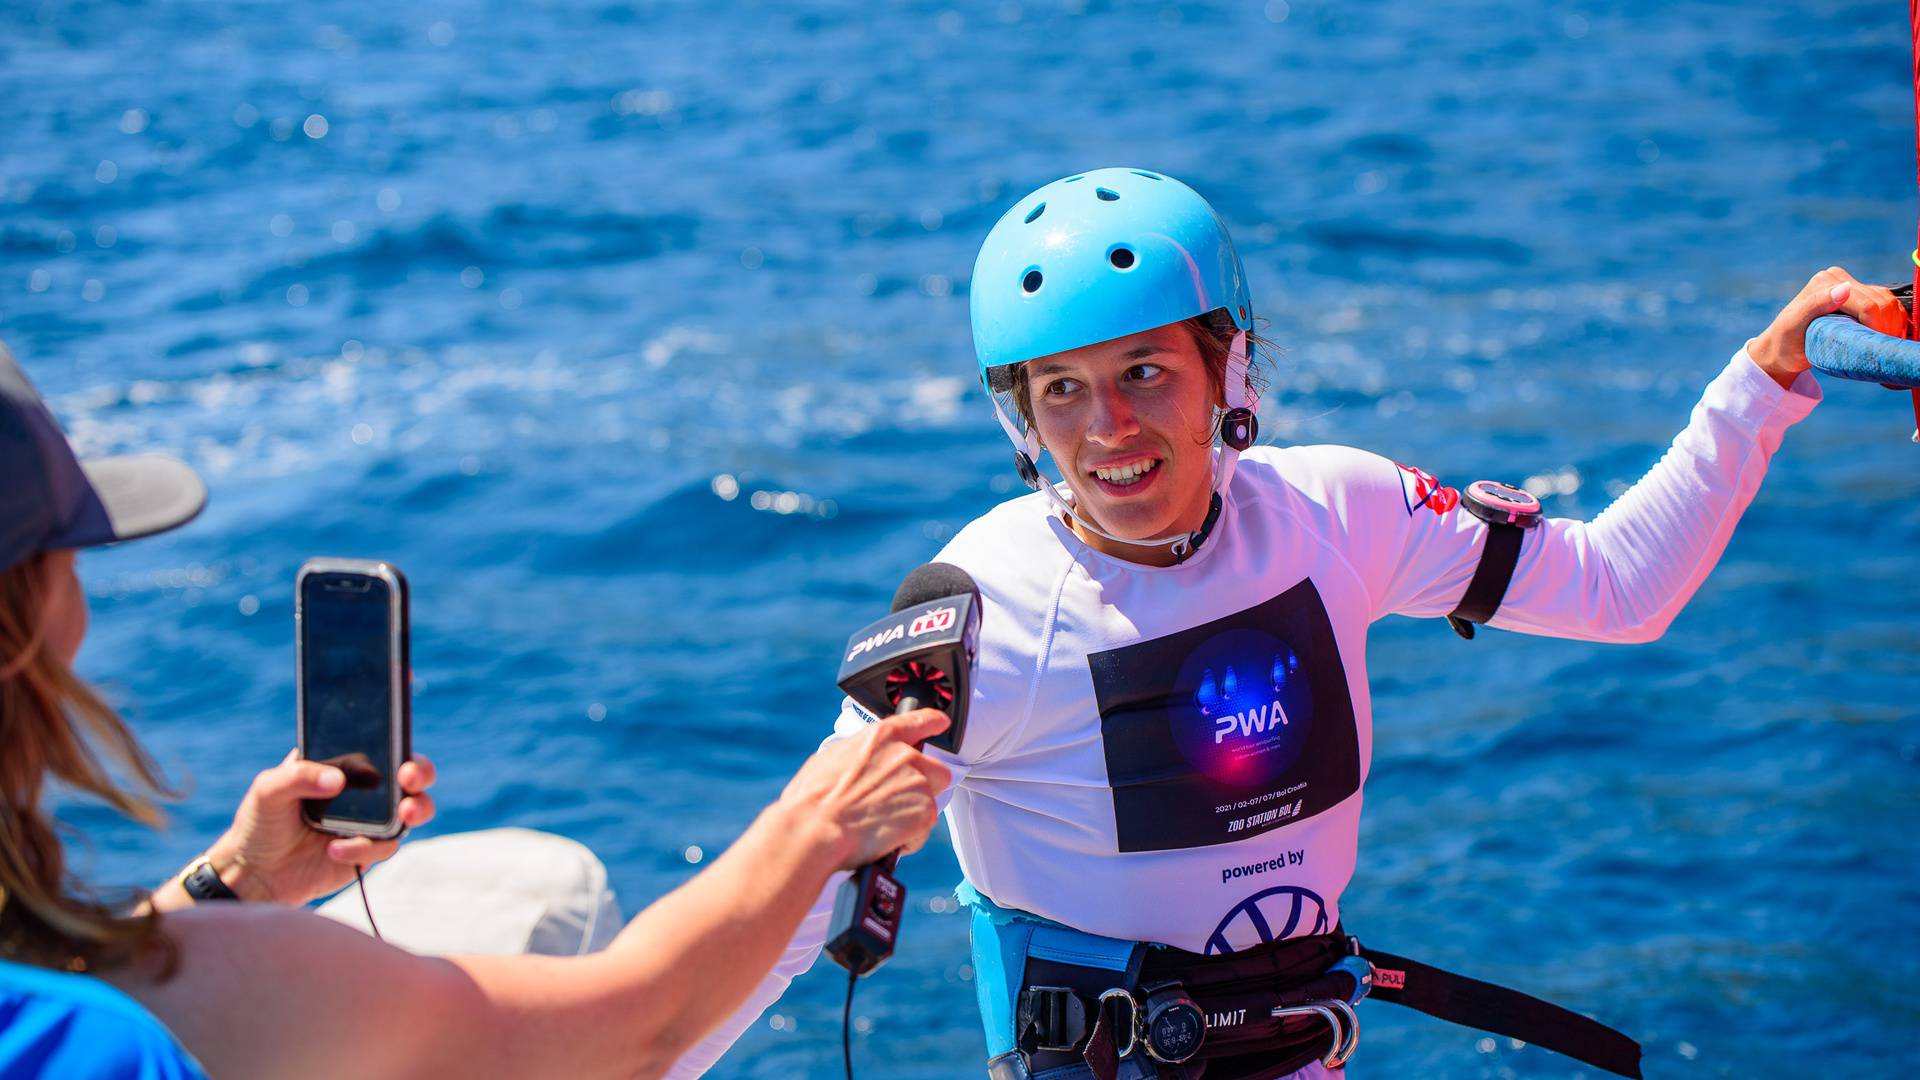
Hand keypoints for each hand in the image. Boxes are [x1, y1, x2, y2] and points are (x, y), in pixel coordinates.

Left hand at [205, 749, 437, 903]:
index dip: (398, 726)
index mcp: (342, 761)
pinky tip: (334, 850)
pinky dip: (365, 847)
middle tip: (409, 776)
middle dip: (420, 770)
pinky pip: (386, 845)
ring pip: (414, 806)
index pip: (378, 738)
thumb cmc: (260, 823)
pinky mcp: (370, 848)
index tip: (404, 721)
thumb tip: (337, 780)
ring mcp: (372, 818)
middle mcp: (364, 787)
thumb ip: (299, 776)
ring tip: (405, 813)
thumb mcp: (268, 790)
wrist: (256, 875)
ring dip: (417, 807)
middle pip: (410, 770)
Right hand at [777, 709, 952, 869]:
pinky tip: (882, 839)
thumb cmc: (812, 800)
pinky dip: (907, 839)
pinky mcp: (924, 812)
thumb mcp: (831, 760)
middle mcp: (904, 756)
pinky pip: (923, 830)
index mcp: (880, 737)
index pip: (918, 721)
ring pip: (930, 802)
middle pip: (936, 770)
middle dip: (923, 787)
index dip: (932, 722)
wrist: (815, 828)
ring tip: (880, 825)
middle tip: (895, 803)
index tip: (940, 722)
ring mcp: (918, 783)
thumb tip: (862, 766)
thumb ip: (860, 756)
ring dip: (912, 815)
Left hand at [1746, 266, 1906, 389]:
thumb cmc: (1785, 341)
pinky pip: (1889, 306)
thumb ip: (1815, 305)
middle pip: (1882, 303)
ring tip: (1883, 344)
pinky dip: (1894, 321)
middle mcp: (1839, 279)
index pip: (1867, 304)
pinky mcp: (1861, 296)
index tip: (1873, 347)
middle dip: (1887, 327)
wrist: (1783, 349)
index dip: (1876, 327)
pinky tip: (1887, 337)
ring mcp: (1851, 286)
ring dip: (1894, 325)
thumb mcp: (1793, 325)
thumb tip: (1844, 288)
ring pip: (1889, 303)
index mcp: (1824, 282)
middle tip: (1880, 349)